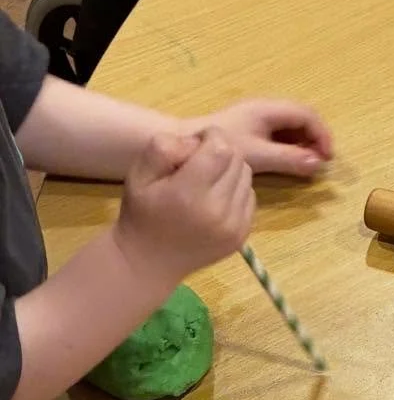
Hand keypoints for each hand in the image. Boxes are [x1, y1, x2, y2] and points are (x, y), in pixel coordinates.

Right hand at [115, 129, 255, 282]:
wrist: (147, 262)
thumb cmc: (141, 213)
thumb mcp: (138, 175)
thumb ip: (163, 149)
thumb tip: (196, 142)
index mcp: (187, 194)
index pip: (221, 148)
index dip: (211, 137)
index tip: (197, 142)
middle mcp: (216, 211)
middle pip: (236, 159)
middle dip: (220, 152)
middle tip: (199, 161)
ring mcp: (233, 226)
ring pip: (246, 175)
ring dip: (230, 170)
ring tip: (206, 181)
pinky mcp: (242, 235)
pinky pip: (249, 196)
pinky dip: (236, 190)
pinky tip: (214, 199)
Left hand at [189, 100, 332, 178]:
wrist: (184, 146)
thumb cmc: (222, 148)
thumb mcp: (257, 155)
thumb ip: (288, 159)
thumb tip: (318, 164)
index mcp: (269, 109)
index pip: (308, 115)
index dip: (322, 134)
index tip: (328, 156)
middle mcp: (266, 108)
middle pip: (302, 118)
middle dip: (315, 138)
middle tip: (320, 160)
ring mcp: (258, 116)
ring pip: (291, 125)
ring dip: (303, 142)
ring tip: (307, 162)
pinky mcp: (250, 127)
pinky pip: (280, 131)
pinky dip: (290, 144)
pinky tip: (288, 160)